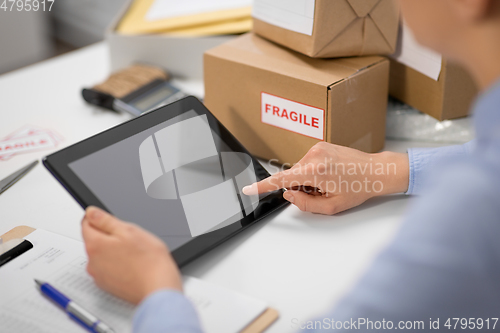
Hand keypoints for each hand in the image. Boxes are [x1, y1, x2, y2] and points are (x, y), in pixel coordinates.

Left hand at [81, 206, 181, 304]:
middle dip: (109, 237)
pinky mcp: (108, 286)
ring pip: (102, 256)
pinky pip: (108, 269)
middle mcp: (92, 262)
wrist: (158, 287)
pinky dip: (118, 265)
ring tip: (134, 254)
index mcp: (95, 245)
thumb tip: (91, 213)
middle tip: (130, 239)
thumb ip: (105, 220)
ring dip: (114, 252)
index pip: (86, 224)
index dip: (99, 218)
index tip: (110, 220)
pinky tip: (133, 265)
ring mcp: (99, 276)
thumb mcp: (129, 230)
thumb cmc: (148, 261)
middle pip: (95, 241)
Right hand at [243, 142, 408, 214]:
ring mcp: (317, 147)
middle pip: (292, 176)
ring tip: (330, 183)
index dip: (262, 186)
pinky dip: (313, 171)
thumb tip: (289, 195)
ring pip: (300, 170)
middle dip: (301, 187)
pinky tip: (330, 175)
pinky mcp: (321, 144)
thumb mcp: (332, 205)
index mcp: (315, 171)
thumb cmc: (359, 188)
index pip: (281, 180)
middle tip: (323, 192)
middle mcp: (314, 156)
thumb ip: (305, 203)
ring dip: (309, 179)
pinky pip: (308, 162)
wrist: (377, 171)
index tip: (248, 190)